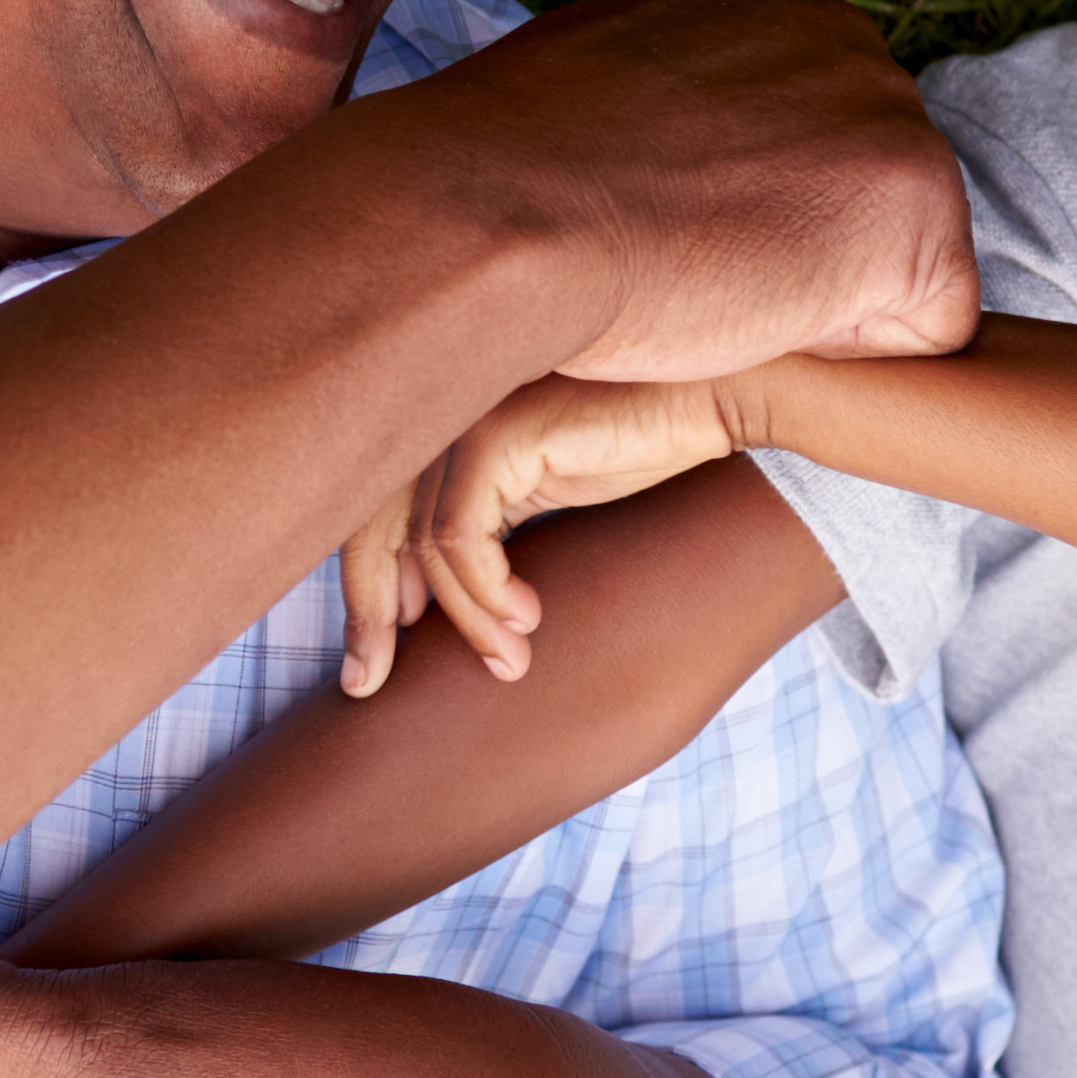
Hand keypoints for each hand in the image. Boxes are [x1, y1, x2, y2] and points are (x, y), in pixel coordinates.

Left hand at [338, 372, 753, 693]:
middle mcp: (442, 415)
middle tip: (369, 682)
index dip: (361, 593)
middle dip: (367, 614)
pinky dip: (487, 592)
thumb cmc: (641, 443)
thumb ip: (483, 534)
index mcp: (442, 424)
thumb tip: (422, 609)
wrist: (715, 395)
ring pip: (426, 544)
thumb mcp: (541, 497)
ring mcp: (466, 418)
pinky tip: (527, 619)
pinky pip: (462, 536)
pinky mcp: (500, 435)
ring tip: (511, 662)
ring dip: (467, 619)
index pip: (367, 513)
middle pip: (369, 526)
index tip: (366, 667)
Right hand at [395, 0, 973, 385]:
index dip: (740, 213)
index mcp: (751, 6)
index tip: (663, 230)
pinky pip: (930, 324)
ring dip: (821, 298)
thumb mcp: (578, 95)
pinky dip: (856, 354)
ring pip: (897, 257)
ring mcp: (887, 112)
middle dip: (796, 248)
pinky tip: (759, 322)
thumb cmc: (499, 179)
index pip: (797, 138)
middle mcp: (835, 36)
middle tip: (685, 268)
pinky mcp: (917, 203)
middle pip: (860, 193)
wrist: (495, 212)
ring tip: (710, 291)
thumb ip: (655, 109)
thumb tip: (645, 160)